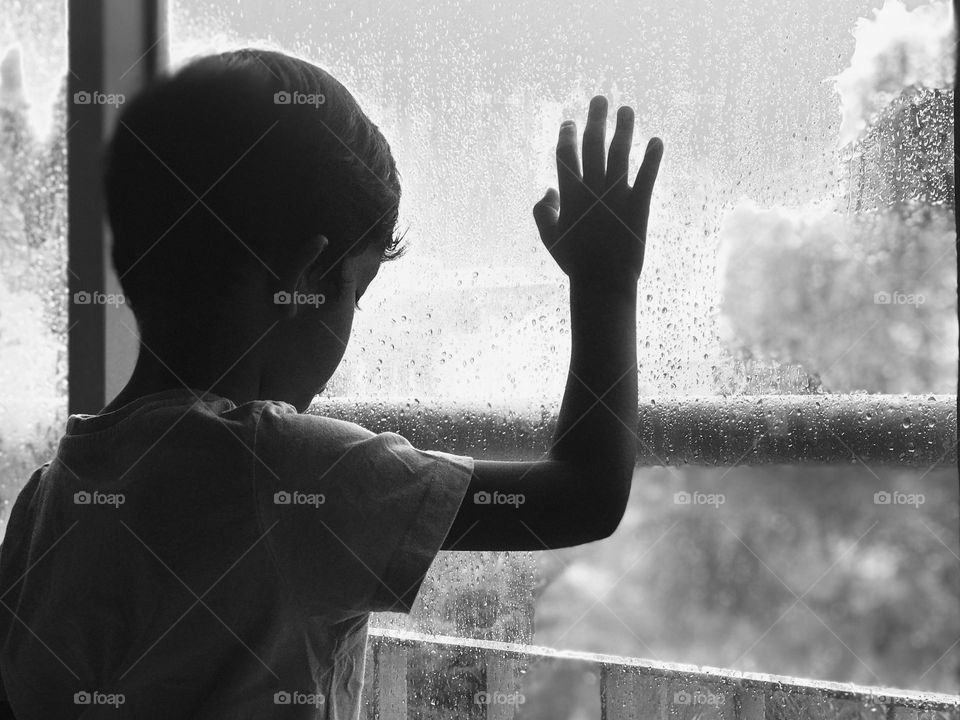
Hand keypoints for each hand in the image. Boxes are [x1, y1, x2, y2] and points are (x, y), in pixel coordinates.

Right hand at [533, 96, 662, 292]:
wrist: (603, 281)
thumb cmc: (575, 262)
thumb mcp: (550, 238)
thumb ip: (543, 211)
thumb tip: (548, 188)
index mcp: (570, 195)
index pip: (566, 155)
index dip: (567, 135)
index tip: (570, 122)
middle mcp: (592, 189)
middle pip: (593, 145)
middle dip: (595, 119)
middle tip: (600, 99)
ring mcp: (616, 196)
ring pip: (619, 153)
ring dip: (623, 128)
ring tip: (626, 110)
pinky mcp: (638, 205)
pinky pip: (647, 175)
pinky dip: (652, 157)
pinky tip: (657, 140)